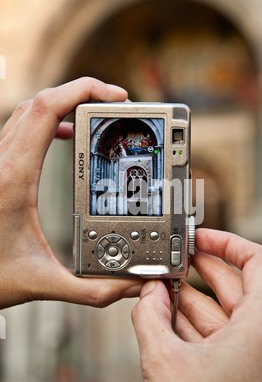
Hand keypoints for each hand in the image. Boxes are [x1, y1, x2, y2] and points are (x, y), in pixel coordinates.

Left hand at [0, 77, 143, 308]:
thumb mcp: (41, 283)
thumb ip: (92, 290)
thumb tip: (129, 289)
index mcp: (14, 177)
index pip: (47, 109)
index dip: (84, 91)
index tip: (116, 97)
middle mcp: (1, 161)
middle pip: (41, 101)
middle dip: (82, 93)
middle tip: (116, 104)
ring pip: (29, 110)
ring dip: (64, 104)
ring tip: (96, 114)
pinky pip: (22, 126)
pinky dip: (48, 120)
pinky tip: (64, 134)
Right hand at [132, 228, 261, 381]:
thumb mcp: (163, 360)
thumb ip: (148, 314)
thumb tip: (147, 292)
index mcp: (260, 326)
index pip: (256, 260)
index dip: (226, 241)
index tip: (201, 237)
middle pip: (234, 283)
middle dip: (200, 268)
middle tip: (172, 258)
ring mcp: (253, 354)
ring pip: (222, 309)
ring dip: (190, 297)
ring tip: (160, 286)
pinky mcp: (240, 369)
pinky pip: (217, 332)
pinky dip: (192, 320)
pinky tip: (164, 314)